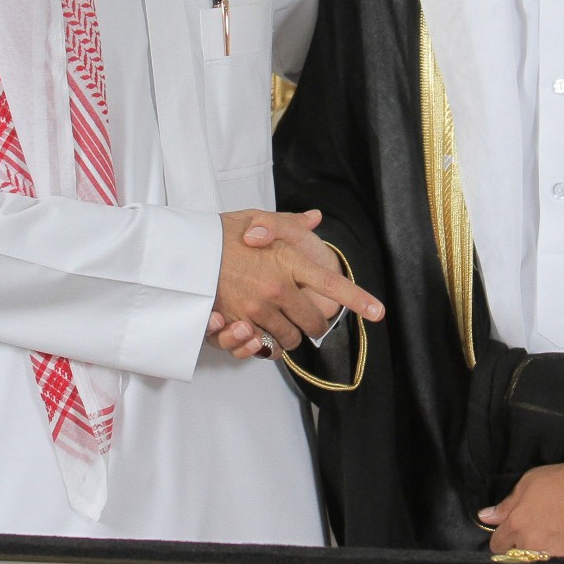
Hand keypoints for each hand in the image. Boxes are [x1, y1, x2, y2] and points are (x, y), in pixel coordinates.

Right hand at [204, 210, 382, 357]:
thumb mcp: (258, 218)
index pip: (332, 285)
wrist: (185, 251)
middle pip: (313, 323)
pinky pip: (263, 345)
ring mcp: (258, 309)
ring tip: (285, 325)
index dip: (358, 299)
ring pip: (290, 339)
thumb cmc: (223, 232)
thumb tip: (315, 219)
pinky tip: (263, 334)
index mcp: (288, 261)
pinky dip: (266, 344)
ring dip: (291, 337)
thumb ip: (289, 224)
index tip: (379, 312)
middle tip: (311, 322)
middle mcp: (277, 288)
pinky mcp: (239, 324)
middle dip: (316, 326)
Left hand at [476, 463, 563, 559]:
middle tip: (538, 535)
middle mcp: (531, 547)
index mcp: (517, 527)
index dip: (504, 539)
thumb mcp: (529, 483)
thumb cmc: (563, 482)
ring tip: (556, 541)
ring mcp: (552, 559)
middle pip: (517, 558)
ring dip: (543, 555)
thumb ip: (506, 504)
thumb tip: (486, 516)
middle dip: (522, 548)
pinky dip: (563, 559)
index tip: (512, 534)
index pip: (498, 545)